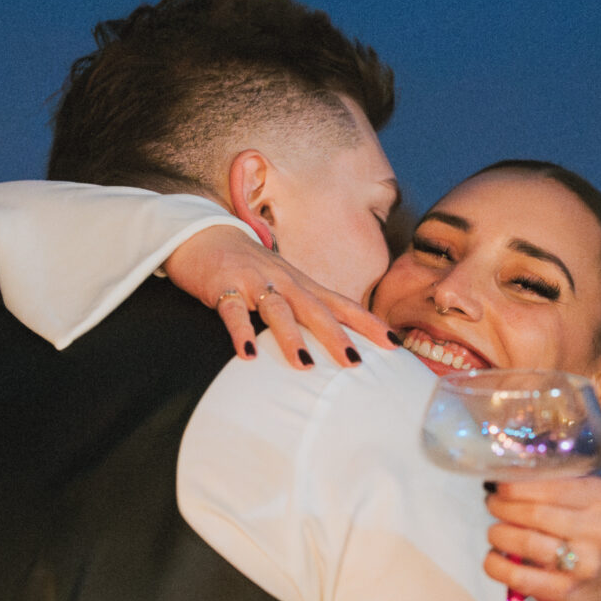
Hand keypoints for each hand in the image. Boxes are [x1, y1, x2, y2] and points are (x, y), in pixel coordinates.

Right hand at [162, 224, 396, 369]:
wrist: (205, 235)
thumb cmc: (250, 269)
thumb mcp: (284, 285)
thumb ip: (306, 310)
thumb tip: (337, 343)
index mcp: (302, 284)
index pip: (342, 304)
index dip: (368, 323)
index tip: (394, 344)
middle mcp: (284, 282)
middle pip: (316, 309)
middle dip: (337, 336)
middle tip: (355, 363)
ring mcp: (255, 282)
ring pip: (278, 310)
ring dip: (292, 338)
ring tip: (305, 365)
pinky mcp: (225, 286)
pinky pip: (234, 311)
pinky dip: (241, 333)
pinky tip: (247, 356)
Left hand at [484, 474, 600, 600]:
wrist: (600, 586)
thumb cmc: (580, 536)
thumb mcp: (578, 503)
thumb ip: (548, 486)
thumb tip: (505, 475)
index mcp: (598, 498)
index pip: (551, 486)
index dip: (516, 486)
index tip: (500, 486)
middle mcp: (596, 530)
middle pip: (535, 513)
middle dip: (503, 507)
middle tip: (492, 505)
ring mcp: (583, 563)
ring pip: (526, 542)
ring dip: (499, 534)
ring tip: (495, 532)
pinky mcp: (564, 590)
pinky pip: (518, 576)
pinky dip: (496, 565)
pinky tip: (493, 557)